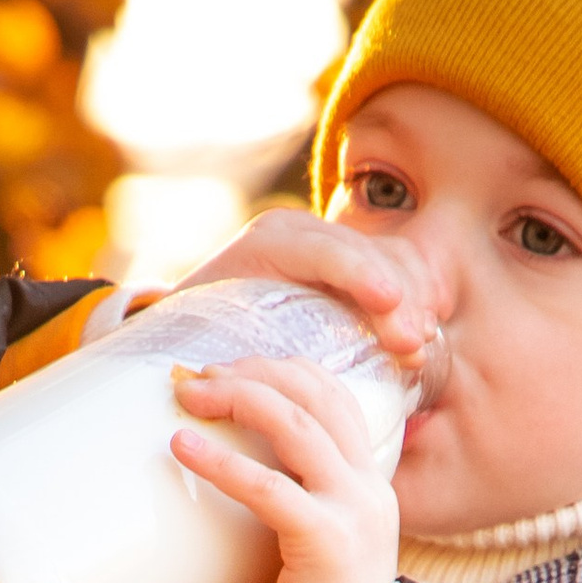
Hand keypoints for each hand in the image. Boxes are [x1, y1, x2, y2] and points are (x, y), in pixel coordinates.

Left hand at [169, 350, 399, 582]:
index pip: (333, 398)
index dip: (281, 371)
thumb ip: (237, 570)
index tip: (227, 371)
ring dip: (241, 396)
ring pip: (298, 422)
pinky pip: (271, 488)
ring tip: (189, 396)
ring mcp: (353, 511)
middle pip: (315, 394)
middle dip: (254, 372)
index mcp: (363, 487)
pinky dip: (223, 462)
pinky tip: (184, 448)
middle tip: (197, 378)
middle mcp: (365, 489)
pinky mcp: (328, 541)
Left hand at [170, 202, 447, 373]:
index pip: (322, 250)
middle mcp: (304, 234)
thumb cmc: (199, 340)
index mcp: (266, 243)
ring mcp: (337, 247)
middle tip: (413, 345)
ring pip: (392, 260)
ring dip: (415, 302)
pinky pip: (403, 273)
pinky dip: (418, 303)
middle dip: (399, 296)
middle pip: (367, 255)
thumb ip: (187, 328)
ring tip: (419, 348)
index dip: (358, 272)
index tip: (388, 302)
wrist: (210, 325)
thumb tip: (159, 330)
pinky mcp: (360, 268)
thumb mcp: (193, 331)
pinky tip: (423, 340)